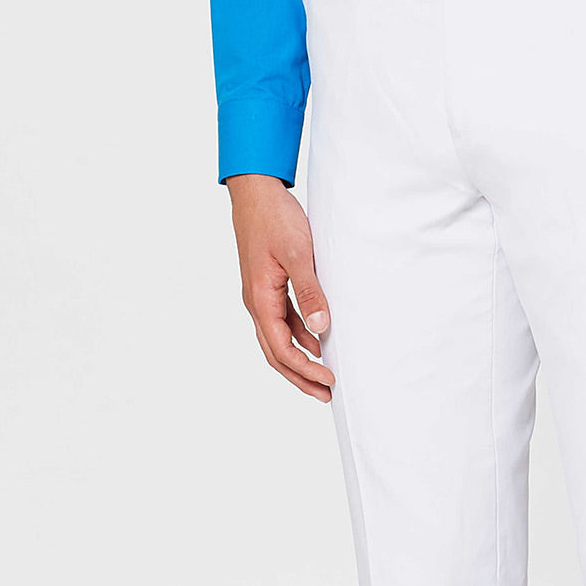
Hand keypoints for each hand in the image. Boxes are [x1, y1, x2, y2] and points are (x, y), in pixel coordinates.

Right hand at [226, 174, 334, 401]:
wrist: (256, 190)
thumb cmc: (274, 217)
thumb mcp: (299, 254)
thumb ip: (309, 292)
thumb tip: (320, 330)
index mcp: (260, 300)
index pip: (282, 349)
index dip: (305, 370)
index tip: (329, 381)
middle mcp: (256, 303)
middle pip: (277, 353)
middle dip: (301, 377)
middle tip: (326, 395)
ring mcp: (261, 295)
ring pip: (279, 340)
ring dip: (301, 360)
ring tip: (324, 375)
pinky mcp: (268, 286)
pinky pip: (283, 321)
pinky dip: (300, 337)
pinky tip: (318, 341)